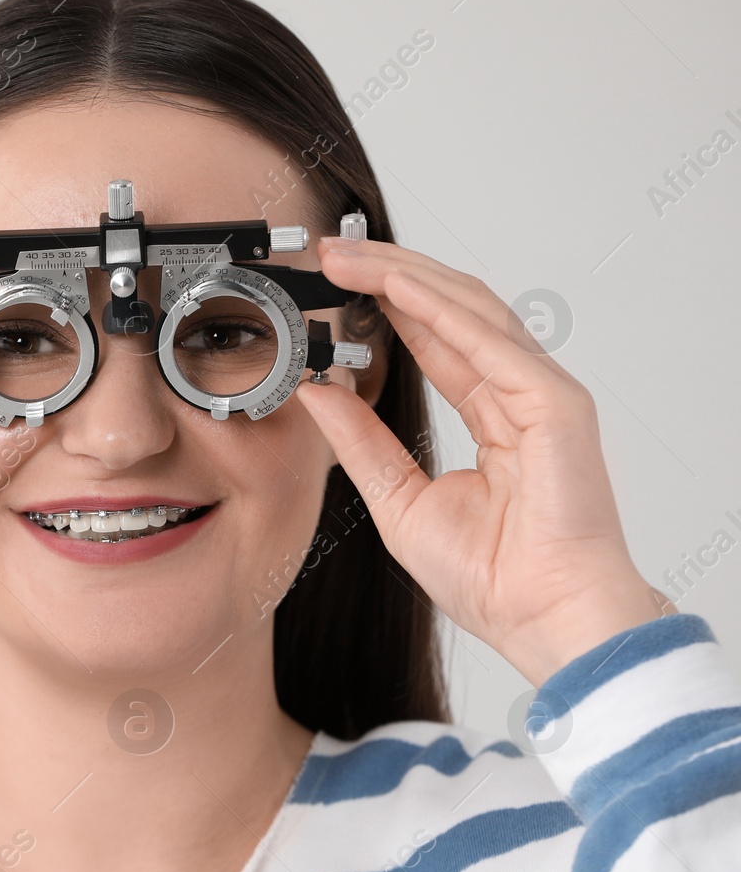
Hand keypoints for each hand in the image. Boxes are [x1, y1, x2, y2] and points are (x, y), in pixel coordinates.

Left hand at [294, 236, 671, 686]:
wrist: (541, 618)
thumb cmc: (495, 577)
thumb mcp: (398, 499)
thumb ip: (360, 441)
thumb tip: (317, 391)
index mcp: (491, 414)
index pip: (435, 338)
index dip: (384, 303)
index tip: (332, 282)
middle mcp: (518, 393)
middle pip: (452, 309)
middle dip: (389, 275)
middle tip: (330, 253)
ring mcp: (541, 393)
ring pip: (469, 309)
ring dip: (405, 277)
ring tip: (349, 257)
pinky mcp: (554, 403)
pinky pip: (488, 342)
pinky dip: (438, 309)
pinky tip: (395, 288)